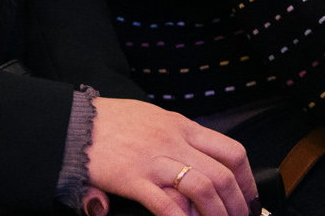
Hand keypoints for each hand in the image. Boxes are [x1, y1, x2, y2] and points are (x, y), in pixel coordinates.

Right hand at [85, 97, 254, 215]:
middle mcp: (173, 141)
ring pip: (203, 188)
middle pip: (222, 174)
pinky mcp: (133, 178)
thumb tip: (196, 158)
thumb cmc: (111, 121)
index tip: (249, 199)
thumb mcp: (152, 118)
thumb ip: (176, 136)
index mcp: (181, 126)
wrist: (74, 121)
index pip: (230, 151)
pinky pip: (167, 204)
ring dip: (217, 214)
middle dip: (238, 206)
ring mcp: (154, 160)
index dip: (247, 181)